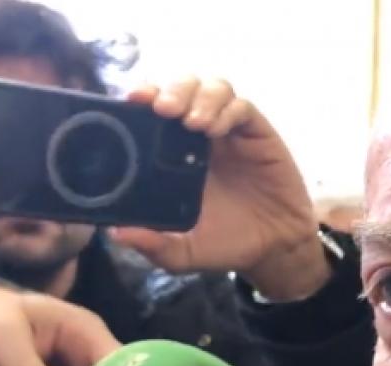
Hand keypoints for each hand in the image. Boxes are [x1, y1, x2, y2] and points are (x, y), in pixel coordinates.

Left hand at [112, 77, 329, 300]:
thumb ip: (154, 246)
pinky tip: (217, 130)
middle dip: (170, 89)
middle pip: (183, 88)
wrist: (273, 249)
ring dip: (199, 96)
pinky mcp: (258, 134)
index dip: (143, 97)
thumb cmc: (225, 244)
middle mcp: (201, 136)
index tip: (131, 102)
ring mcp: (230, 132)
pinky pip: (242, 107)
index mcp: (174, 154)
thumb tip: (117, 234)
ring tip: (191, 122)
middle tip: (161, 109)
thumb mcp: (183, 252)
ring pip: (213, 88)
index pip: (155, 109)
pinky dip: (227, 111)